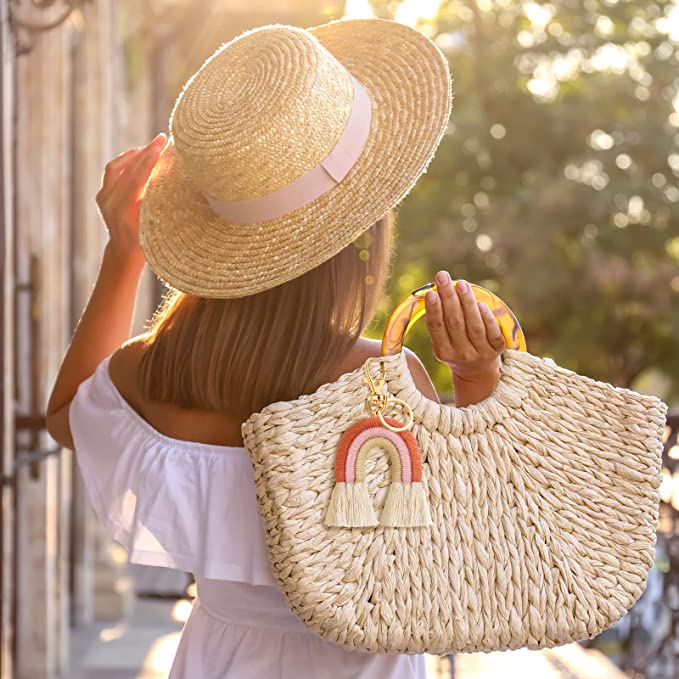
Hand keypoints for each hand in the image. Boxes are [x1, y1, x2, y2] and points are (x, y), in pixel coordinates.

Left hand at [96, 133, 166, 265]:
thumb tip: (173, 179)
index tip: (162, 144)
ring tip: (150, 147)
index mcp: (122, 209)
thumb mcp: (156, 224)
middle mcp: (109, 201)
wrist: (124, 253)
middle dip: (145, 151)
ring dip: (134, 155)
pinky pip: (112, 172)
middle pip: (127, 167)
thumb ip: (157, 202)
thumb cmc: (147, 243)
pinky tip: (138, 158)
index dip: (150, 159)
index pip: (137, 176)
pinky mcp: (102, 195)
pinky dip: (126, 163)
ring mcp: (103, 197)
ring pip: (116, 166)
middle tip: (160, 139)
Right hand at [424, 270, 506, 380]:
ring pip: (474, 325)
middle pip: (455, 323)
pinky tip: (481, 303)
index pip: (437, 327)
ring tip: (461, 284)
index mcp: (443, 352)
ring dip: (467, 302)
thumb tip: (435, 291)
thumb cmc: (456, 345)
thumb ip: (440, 320)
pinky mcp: (497, 349)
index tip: (431, 292)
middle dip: (448, 297)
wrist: (477, 370)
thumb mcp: (443, 341)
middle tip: (443, 277)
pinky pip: (493, 332)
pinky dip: (487, 318)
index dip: (434, 310)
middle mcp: (461, 354)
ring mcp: (480, 353)